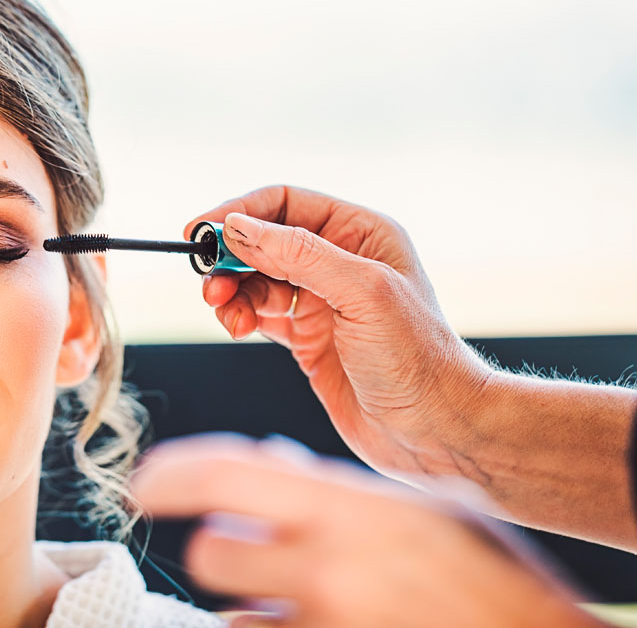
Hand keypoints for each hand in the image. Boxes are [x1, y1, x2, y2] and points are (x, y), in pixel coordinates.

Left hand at [129, 433, 605, 627]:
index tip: (143, 485)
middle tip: (259, 558)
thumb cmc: (489, 578)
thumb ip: (336, 489)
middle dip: (225, 554)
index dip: (172, 473)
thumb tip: (267, 462)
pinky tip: (312, 626)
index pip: (227, 473)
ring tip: (312, 606)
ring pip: (231, 620)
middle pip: (212, 554)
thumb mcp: (423, 511)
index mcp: (350, 510)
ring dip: (252, 611)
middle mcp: (326, 571)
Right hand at [184, 185, 492, 484]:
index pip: (285, 204)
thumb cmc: (417, 360)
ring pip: (256, 279)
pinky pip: (259, 314)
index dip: (239, 213)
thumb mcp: (361, 293)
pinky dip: (241, 317)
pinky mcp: (308, 339)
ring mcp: (322, 301)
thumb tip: (239, 228)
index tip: (201, 232)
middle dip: (231, 258)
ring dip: (232, 292)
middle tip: (209, 284)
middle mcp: (340, 261)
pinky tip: (239, 328)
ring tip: (228, 315)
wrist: (435, 432)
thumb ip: (299, 255)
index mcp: (360, 233)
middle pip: (264, 241)